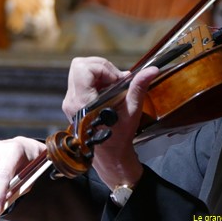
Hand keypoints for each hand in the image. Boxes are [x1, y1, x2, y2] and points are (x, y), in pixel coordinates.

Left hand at [63, 57, 159, 189]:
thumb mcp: (132, 110)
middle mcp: (71, 100)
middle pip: (79, 65)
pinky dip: (95, 80)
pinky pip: (80, 81)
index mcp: (82, 102)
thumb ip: (139, 87)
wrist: (110, 155)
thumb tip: (152, 70)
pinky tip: (106, 92)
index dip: (103, 68)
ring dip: (98, 73)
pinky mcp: (72, 102)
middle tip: (115, 80)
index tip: (117, 80)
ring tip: (112, 86)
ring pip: (79, 71)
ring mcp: (69, 101)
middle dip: (101, 68)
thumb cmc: (119, 136)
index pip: (84, 68)